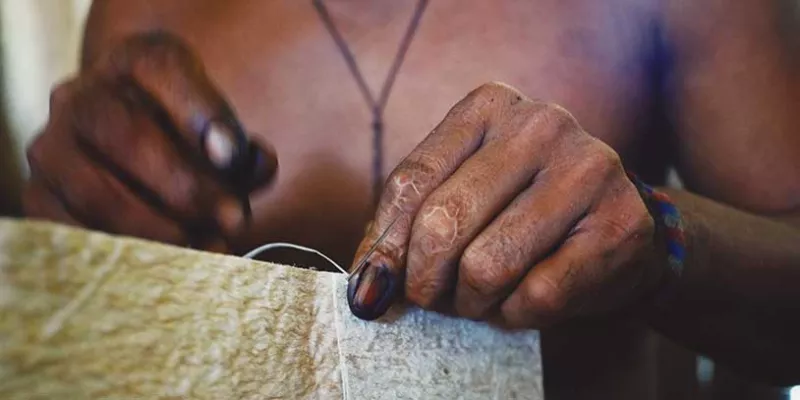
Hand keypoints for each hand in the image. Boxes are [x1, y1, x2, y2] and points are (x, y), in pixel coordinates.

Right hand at [23, 32, 276, 251]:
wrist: (128, 163)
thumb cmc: (187, 149)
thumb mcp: (219, 137)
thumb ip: (243, 152)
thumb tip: (257, 166)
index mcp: (133, 63)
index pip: (160, 68)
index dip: (199, 112)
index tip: (233, 158)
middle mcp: (80, 97)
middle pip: (127, 135)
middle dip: (187, 187)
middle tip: (233, 221)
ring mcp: (51, 148)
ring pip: (96, 193)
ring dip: (160, 230)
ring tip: (208, 248)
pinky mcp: (38, 198)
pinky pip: (72, 234)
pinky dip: (126, 254)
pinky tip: (168, 265)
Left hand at [349, 82, 664, 326]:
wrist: (614, 229)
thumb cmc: (518, 213)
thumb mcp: (459, 198)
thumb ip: (404, 230)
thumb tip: (365, 289)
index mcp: (489, 105)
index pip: (411, 182)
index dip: (384, 246)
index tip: (373, 287)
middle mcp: (540, 125)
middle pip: (443, 221)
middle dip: (424, 281)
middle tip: (431, 299)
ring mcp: (588, 170)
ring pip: (488, 265)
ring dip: (471, 302)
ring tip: (478, 299)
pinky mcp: (621, 224)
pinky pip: (538, 295)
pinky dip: (515, 315)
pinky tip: (520, 302)